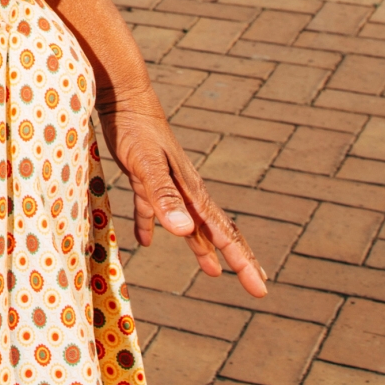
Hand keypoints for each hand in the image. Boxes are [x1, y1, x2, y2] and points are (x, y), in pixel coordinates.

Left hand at [97, 87, 266, 297]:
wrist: (124, 95)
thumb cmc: (136, 130)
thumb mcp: (148, 166)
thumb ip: (165, 198)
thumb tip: (186, 233)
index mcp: (192, 192)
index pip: (224, 232)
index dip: (242, 262)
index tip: (260, 290)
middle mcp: (185, 189)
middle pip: (217, 231)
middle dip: (237, 258)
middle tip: (257, 287)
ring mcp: (166, 182)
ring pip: (190, 223)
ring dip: (203, 247)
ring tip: (214, 271)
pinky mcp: (143, 175)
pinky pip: (151, 208)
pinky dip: (152, 225)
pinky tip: (146, 240)